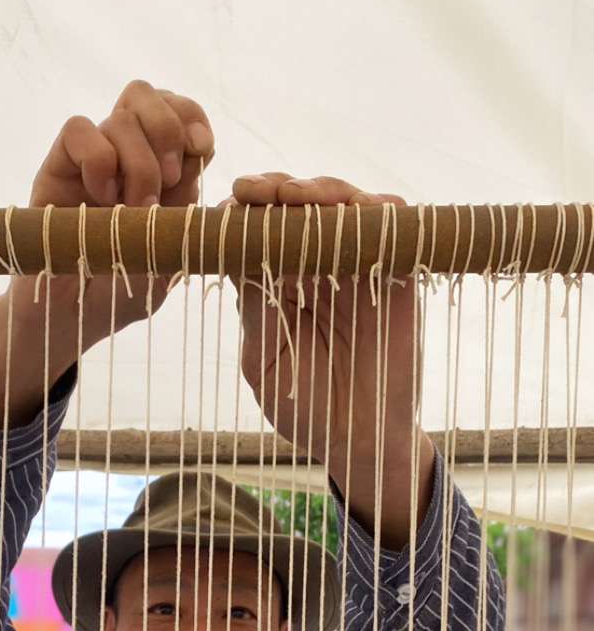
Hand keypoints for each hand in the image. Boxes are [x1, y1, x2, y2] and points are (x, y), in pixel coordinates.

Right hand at [0, 80, 213, 425]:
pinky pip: (79, 130)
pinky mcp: (57, 168)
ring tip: (133, 209)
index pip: (181, 113)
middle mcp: (126, 157)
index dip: (193, 119)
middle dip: (167, 129)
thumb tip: (200, 162)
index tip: (202, 150)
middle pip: (147, 95)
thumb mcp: (170, 260)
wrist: (71, 317)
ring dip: (138, 160)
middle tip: (168, 182)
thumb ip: (188, 214)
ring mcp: (92, 160)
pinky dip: (99, 158)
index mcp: (162, 173)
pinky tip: (102, 195)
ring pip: (120, 115)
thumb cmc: (122, 292)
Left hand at [227, 172, 434, 547]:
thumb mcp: (264, 359)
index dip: (246, 208)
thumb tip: (234, 247)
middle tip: (262, 192)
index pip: (259, 228)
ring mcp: (358, 265)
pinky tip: (360, 210)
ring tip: (302, 198)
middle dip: (279, 189)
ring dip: (324, 192)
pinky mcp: (399, 274)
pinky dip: (381, 211)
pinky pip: (396, 228)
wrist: (357, 441)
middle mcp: (315, 264)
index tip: (231, 206)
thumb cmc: (303, 406)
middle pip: (300, 205)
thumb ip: (254, 307)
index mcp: (275, 281)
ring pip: (346, 205)